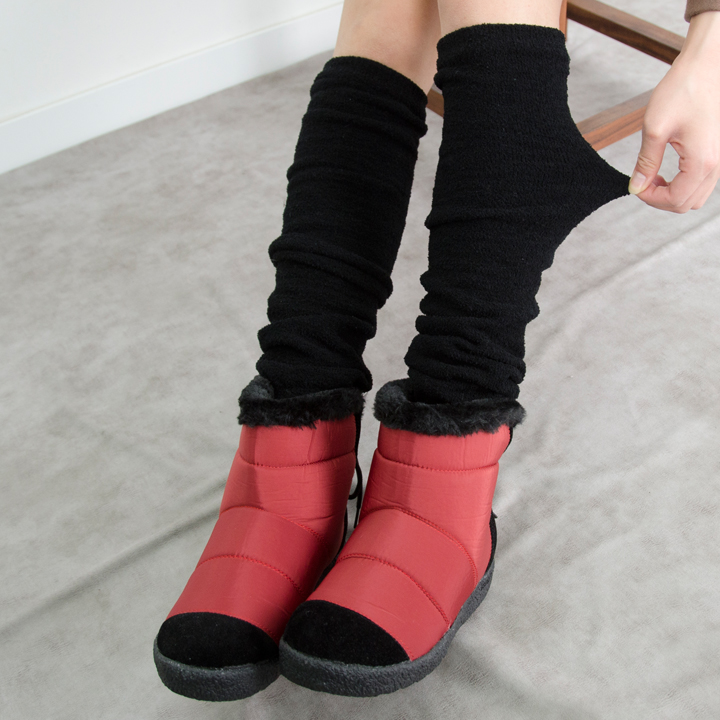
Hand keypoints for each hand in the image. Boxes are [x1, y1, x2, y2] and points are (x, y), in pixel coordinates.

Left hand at [629, 11, 719, 211]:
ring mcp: (718, 159)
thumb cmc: (683, 90)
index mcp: (702, 162)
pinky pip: (700, 183)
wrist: (706, 65)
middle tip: (642, 182)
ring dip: (671, 194)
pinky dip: (681, 185)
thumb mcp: (655, 129)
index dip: (650, 199)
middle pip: (685, 204)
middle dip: (659, 200)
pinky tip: (665, 172)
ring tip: (652, 176)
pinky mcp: (715, 153)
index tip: (635, 185)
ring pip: (694, 196)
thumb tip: (635, 187)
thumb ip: (646, 163)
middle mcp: (716, 165)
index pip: (675, 200)